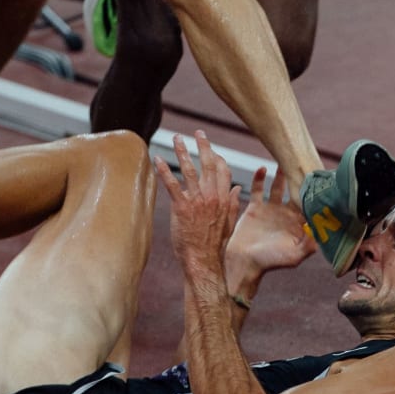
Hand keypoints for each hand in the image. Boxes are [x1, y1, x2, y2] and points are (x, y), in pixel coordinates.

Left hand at [154, 131, 240, 275]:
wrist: (203, 261)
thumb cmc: (214, 246)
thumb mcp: (229, 223)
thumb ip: (232, 204)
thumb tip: (237, 189)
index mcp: (223, 198)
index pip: (223, 170)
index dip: (217, 157)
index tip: (211, 148)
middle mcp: (212, 195)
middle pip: (208, 164)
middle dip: (203, 145)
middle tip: (197, 132)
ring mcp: (197, 200)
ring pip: (190, 169)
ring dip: (182, 151)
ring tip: (177, 138)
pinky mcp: (181, 207)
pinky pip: (172, 184)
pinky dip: (165, 170)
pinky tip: (158, 159)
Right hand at [227, 166, 317, 275]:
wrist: (244, 262)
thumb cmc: (270, 262)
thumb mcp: (294, 257)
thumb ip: (308, 245)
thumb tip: (320, 230)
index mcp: (298, 224)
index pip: (310, 203)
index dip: (315, 191)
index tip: (319, 177)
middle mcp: (286, 214)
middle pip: (296, 190)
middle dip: (300, 177)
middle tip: (304, 160)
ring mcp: (270, 209)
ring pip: (278, 186)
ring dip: (282, 173)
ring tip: (285, 159)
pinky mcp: (254, 207)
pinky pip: (258, 188)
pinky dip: (259, 178)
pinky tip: (262, 168)